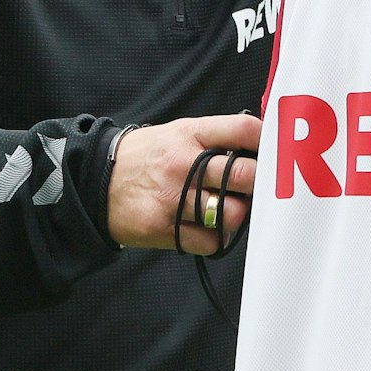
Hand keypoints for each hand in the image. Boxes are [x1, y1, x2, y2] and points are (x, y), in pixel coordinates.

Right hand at [106, 114, 259, 254]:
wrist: (95, 181)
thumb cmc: (145, 156)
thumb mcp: (177, 132)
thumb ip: (214, 138)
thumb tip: (257, 147)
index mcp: (189, 134)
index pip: (242, 130)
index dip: (267, 141)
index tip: (275, 151)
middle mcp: (183, 164)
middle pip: (245, 176)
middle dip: (260, 184)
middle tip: (258, 187)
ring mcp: (174, 198)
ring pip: (232, 213)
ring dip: (239, 214)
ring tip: (230, 208)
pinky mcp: (163, 228)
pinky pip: (210, 240)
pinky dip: (217, 237)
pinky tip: (208, 227)